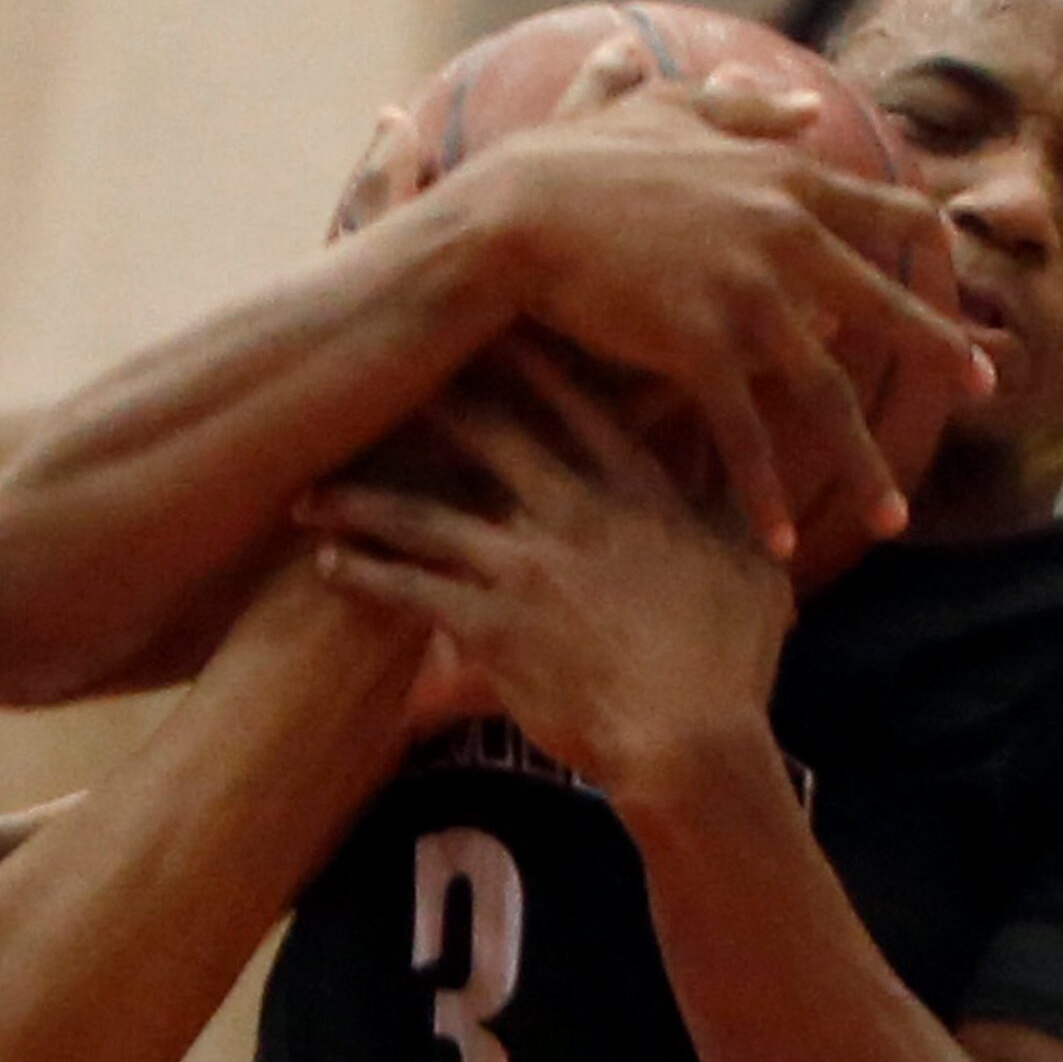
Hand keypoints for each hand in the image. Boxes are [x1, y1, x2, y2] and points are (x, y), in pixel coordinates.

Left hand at [296, 341, 791, 792]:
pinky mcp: (488, 627)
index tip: (489, 319)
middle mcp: (571, 514)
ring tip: (311, 492)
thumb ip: (729, 498)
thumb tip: (733, 441)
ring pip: (423, 515)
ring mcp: (524, 568)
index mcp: (636, 492)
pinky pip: (408, 592)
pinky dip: (365, 576)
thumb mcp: (751, 565)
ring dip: (362, 501)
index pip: (573, 403)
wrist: (690, 742)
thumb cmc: (730, 662)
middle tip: (377, 370)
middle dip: (428, 400)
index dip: (527, 357)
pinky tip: (328, 563)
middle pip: (484, 436)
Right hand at [432, 41, 988, 561]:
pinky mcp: (701, 349)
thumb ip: (741, 107)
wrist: (517, 213)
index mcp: (783, 179)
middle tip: (986, 387)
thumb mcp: (667, 109)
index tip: (950, 266)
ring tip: (892, 514)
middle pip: (884, 308)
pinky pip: (748, 434)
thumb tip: (803, 102)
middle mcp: (786, 238)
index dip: (923, 243)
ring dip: (861, 462)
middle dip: (940, 352)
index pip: (883, 211)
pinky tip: (781, 542)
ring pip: (827, 392)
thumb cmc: (575, 158)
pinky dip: (764, 492)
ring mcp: (748, 297)